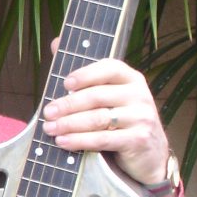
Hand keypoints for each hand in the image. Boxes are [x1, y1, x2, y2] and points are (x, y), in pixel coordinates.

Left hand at [39, 53, 169, 187]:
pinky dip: (80, 141)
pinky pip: (103, 139)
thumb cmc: (120, 121)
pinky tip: (64, 142)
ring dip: (69, 124)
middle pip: (97, 96)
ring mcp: (141, 117)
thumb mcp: (107, 95)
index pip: (109, 68)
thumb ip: (83, 73)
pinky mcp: (139, 139)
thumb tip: (55, 42)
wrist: (150, 154)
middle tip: (47, 113)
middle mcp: (139, 94)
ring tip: (50, 128)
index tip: (65, 83)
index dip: (86, 74)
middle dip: (68, 105)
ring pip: (98, 118)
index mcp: (131, 78)